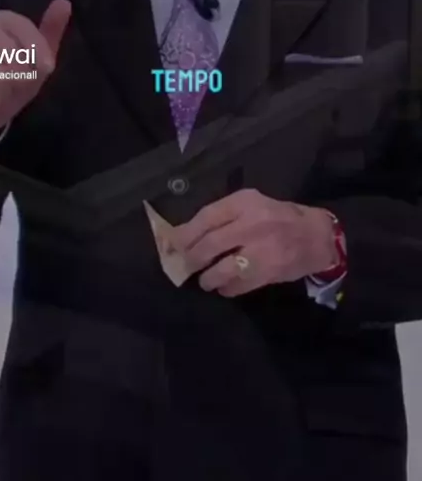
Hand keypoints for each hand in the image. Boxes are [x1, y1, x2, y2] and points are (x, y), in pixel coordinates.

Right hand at [0, 0, 71, 152]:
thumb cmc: (17, 79)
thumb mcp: (40, 59)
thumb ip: (51, 32)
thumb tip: (64, 2)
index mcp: (2, 24)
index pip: (15, 21)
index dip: (33, 42)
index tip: (49, 66)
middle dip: (15, 60)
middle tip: (27, 78)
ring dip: (4, 80)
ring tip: (10, 90)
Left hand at [172, 189, 337, 296]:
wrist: (316, 236)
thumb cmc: (277, 217)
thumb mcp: (252, 204)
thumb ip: (224, 215)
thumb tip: (187, 233)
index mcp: (245, 202)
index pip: (206, 217)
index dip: (186, 233)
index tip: (174, 244)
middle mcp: (251, 223)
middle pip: (209, 245)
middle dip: (192, 259)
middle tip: (186, 265)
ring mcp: (261, 249)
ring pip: (221, 269)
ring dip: (207, 278)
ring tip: (205, 280)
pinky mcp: (268, 272)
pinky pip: (237, 285)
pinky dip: (226, 289)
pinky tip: (224, 286)